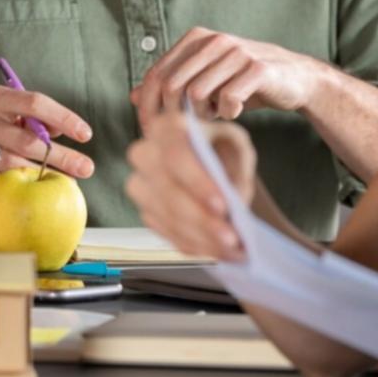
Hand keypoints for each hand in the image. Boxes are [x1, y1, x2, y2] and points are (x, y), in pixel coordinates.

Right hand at [0, 85, 93, 178]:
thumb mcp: (10, 110)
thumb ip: (34, 118)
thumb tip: (58, 133)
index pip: (35, 102)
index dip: (63, 118)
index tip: (85, 134)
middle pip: (28, 139)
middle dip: (61, 155)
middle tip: (86, 168)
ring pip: (15, 162)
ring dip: (45, 172)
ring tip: (69, 180)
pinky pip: (4, 176)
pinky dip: (26, 180)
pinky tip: (41, 183)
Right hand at [125, 111, 256, 262]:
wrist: (212, 166)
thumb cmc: (223, 151)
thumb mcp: (237, 147)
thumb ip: (235, 168)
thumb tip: (231, 198)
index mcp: (167, 127)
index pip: (175, 155)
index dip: (196, 182)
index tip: (223, 205)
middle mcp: (144, 153)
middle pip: (166, 190)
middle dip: (201, 218)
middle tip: (232, 237)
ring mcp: (140, 184)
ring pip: (165, 216)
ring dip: (200, 237)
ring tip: (233, 248)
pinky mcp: (144, 210)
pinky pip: (165, 232)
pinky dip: (194, 244)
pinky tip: (217, 248)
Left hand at [132, 28, 324, 131]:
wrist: (296, 79)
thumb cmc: (244, 82)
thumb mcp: (205, 79)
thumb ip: (172, 84)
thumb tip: (132, 96)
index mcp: (195, 39)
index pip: (156, 74)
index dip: (148, 105)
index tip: (150, 130)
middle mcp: (213, 40)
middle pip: (172, 85)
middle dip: (174, 114)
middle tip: (187, 128)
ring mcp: (237, 52)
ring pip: (197, 93)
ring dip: (203, 114)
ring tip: (215, 114)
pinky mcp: (258, 69)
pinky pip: (228, 99)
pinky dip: (227, 113)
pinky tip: (234, 112)